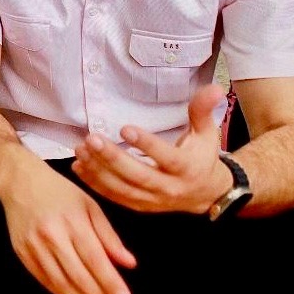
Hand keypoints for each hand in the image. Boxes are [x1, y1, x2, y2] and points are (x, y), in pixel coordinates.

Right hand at [0, 163, 135, 293]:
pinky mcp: (22, 252)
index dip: (111, 283)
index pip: (95, 260)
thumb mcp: (90, 206)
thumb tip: (129, 264)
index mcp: (72, 221)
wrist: (19, 182)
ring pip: (60, 282)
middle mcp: (51, 235)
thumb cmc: (59, 192)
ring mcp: (33, 246)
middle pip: (78, 275)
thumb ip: (109, 236)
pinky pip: (43, 279)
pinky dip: (61, 292)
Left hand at [72, 84, 231, 214]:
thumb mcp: (207, 133)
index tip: (125, 128)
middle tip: (92, 139)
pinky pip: (114, 197)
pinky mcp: (139, 206)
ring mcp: (153, 200)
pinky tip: (79, 166)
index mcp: (188, 168)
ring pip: (122, 188)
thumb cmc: (202, 157)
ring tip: (81, 150)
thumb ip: (203, 110)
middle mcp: (170, 187)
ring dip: (98, 170)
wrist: (207, 194)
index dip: (146, 145)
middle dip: (113, 158)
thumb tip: (214, 87)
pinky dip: (95, 183)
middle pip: (138, 176)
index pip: (167, 158)